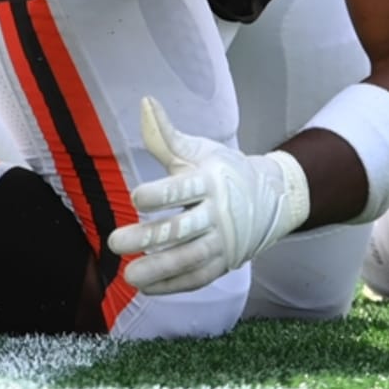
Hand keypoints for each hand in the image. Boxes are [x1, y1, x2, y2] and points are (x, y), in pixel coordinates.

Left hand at [108, 96, 309, 294]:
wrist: (272, 195)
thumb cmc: (223, 170)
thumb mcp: (199, 151)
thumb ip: (166, 136)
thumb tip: (145, 102)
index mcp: (211, 180)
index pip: (184, 188)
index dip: (160, 194)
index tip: (135, 197)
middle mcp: (219, 212)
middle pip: (183, 228)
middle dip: (149, 236)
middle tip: (115, 241)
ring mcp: (223, 240)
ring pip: (191, 258)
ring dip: (160, 268)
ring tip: (130, 274)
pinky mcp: (224, 261)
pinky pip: (198, 277)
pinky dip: (173, 284)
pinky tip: (146, 286)